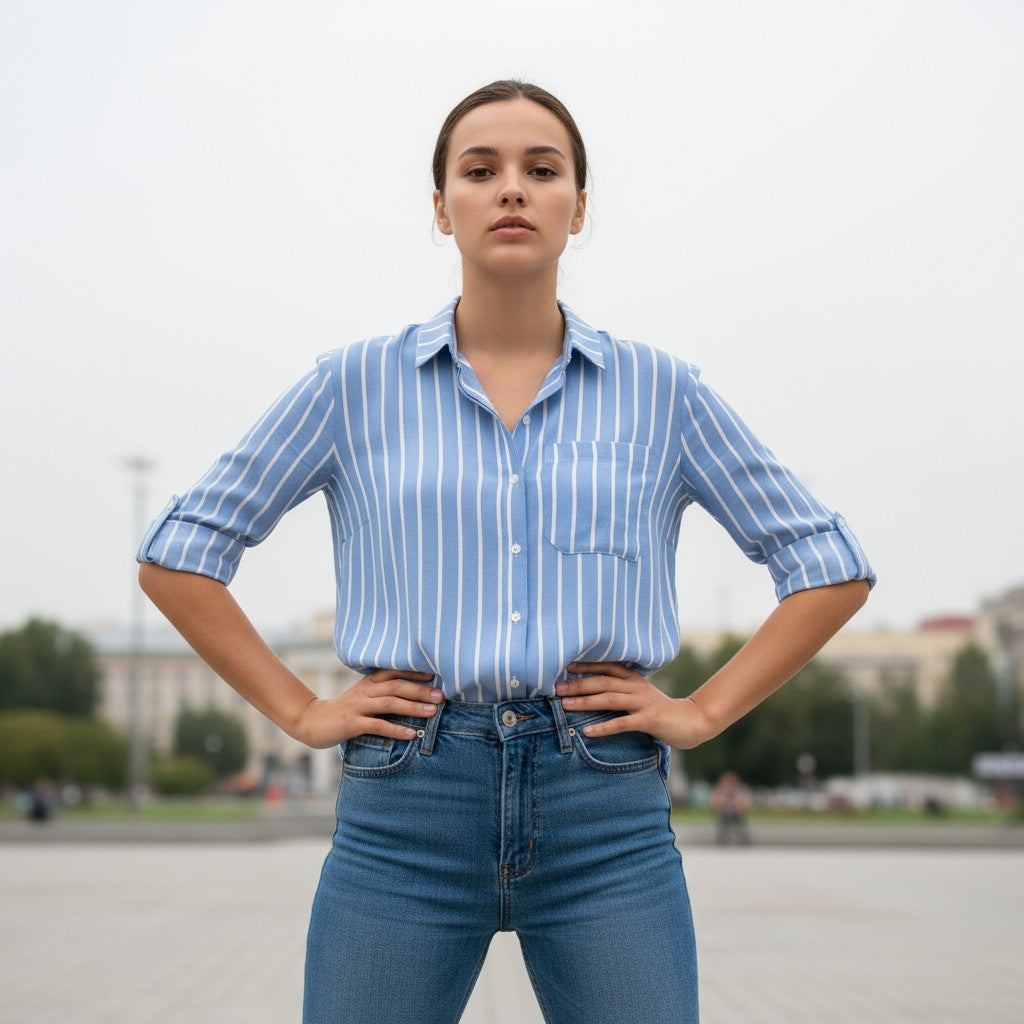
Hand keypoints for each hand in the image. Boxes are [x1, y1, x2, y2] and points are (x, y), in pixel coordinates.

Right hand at [292, 669, 442, 748]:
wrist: (312, 721)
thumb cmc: (344, 710)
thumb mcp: (362, 695)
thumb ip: (382, 692)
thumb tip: (413, 695)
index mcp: (368, 682)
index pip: (394, 671)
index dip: (415, 672)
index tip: (435, 674)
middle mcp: (365, 691)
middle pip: (396, 686)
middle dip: (421, 691)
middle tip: (441, 696)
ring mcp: (358, 707)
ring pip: (389, 703)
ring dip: (413, 707)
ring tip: (432, 712)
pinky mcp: (352, 724)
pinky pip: (377, 726)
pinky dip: (396, 730)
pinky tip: (410, 734)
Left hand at [555, 661, 715, 749]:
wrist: (692, 722)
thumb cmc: (660, 710)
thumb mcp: (641, 695)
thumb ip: (621, 690)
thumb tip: (592, 691)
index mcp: (634, 679)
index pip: (607, 666)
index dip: (586, 665)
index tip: (565, 666)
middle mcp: (637, 687)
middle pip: (603, 682)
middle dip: (578, 684)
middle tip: (556, 687)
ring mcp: (643, 703)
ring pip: (609, 699)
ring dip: (585, 702)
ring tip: (565, 705)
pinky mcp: (648, 720)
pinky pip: (622, 723)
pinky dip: (603, 727)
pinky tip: (588, 732)